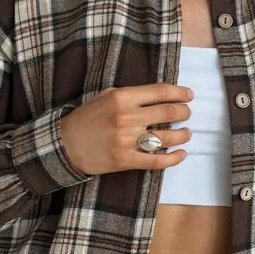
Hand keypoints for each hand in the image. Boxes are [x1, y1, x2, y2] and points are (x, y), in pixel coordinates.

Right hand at [59, 83, 193, 175]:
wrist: (65, 144)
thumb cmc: (87, 118)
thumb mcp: (106, 97)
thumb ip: (131, 94)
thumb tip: (159, 95)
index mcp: (122, 97)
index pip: (160, 92)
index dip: (179, 93)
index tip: (189, 95)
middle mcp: (127, 117)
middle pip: (168, 112)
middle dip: (184, 112)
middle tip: (187, 114)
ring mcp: (127, 140)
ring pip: (167, 137)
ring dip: (183, 135)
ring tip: (186, 133)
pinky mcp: (127, 160)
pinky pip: (158, 161)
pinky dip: (174, 158)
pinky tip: (181, 154)